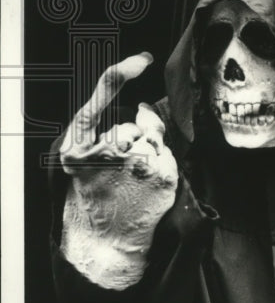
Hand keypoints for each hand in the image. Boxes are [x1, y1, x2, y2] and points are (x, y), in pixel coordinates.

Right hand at [59, 53, 177, 288]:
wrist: (104, 243)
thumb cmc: (93, 197)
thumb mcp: (81, 160)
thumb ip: (104, 128)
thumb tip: (145, 105)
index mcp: (78, 146)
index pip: (101, 95)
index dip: (121, 72)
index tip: (142, 59)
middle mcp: (108, 150)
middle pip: (134, 121)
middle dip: (134, 136)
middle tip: (120, 171)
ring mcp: (138, 162)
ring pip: (154, 137)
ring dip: (148, 151)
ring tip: (131, 181)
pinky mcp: (163, 175)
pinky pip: (168, 153)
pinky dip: (162, 164)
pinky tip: (146, 185)